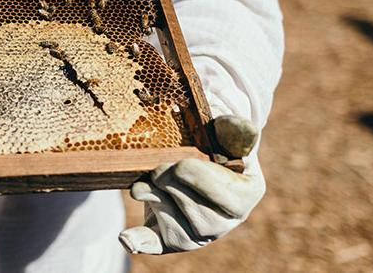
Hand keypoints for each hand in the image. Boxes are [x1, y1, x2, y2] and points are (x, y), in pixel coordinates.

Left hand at [119, 115, 263, 253]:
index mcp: (246, 195)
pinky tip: (126, 238)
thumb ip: (234, 128)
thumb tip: (238, 127)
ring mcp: (199, 236)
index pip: (208, 183)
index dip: (187, 168)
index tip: (181, 161)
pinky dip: (139, 241)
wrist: (198, 169)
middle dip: (165, 176)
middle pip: (182, 198)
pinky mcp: (172, 241)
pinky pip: (154, 244)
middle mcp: (225, 223)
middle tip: (161, 166)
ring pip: (164, 213)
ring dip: (150, 190)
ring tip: (152, 179)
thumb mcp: (227, 134)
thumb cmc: (214, 148)